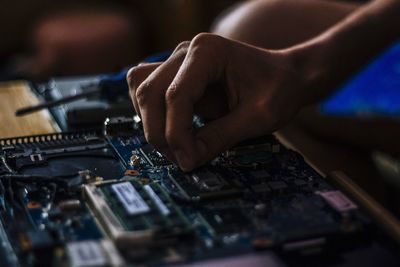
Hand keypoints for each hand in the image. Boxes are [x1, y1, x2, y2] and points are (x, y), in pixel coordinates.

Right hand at [127, 33, 306, 170]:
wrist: (285, 75)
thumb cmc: (278, 89)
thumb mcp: (258, 117)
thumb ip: (220, 137)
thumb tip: (188, 161)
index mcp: (208, 52)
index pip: (176, 95)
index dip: (177, 134)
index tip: (188, 161)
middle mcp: (186, 51)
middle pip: (149, 92)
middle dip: (159, 132)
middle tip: (182, 159)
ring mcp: (178, 61)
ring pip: (141, 90)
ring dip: (152, 123)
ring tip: (178, 147)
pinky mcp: (175, 74)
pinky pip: (147, 91)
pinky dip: (152, 114)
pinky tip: (174, 131)